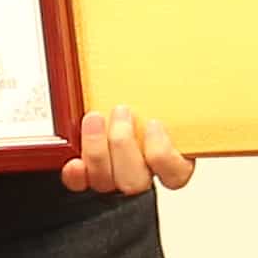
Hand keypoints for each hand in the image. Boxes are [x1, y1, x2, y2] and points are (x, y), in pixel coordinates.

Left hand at [59, 105, 194, 195]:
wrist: (119, 109)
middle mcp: (142, 178)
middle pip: (135, 181)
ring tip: (95, 119)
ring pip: (106, 182)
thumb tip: (182, 71)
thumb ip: (176, 96)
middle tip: (120, 111)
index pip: (175, 175)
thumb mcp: (165, 98)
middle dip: (123, 143)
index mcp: (171, 164)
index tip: (154, 123)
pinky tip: (74, 162)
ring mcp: (113, 183)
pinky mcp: (88, 180)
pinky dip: (77, 175)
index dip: (163, 152)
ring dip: (97, 149)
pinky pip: (81, 186)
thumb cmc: (144, 105)